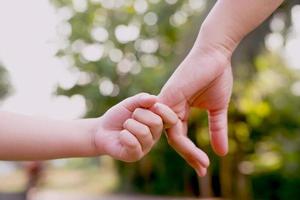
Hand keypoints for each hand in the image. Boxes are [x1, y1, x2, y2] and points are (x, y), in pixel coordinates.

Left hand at [93, 93, 177, 161]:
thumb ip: (142, 99)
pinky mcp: (135, 155)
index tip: (152, 105)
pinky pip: (133, 143)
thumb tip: (154, 99)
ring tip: (125, 127)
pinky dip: (124, 135)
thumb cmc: (119, 116)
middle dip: (139, 115)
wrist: (102, 129)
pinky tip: (121, 136)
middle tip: (131, 117)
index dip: (163, 110)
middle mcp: (155, 135)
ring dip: (129, 125)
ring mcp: (146, 147)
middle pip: (156, 123)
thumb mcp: (130, 103)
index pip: (171, 118)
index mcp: (158, 122)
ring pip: (144, 132)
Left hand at [159, 47, 232, 175]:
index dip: (192, 153)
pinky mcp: (169, 96)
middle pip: (175, 140)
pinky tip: (192, 152)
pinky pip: (169, 123)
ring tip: (202, 163)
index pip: (181, 137)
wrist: (215, 54)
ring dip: (187, 152)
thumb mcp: (217, 108)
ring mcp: (168, 103)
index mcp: (179, 110)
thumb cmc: (216, 76)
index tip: (203, 167)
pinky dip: (180, 138)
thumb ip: (217, 129)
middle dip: (189, 156)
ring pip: (172, 135)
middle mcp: (170, 109)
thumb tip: (222, 153)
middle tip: (202, 170)